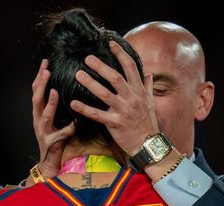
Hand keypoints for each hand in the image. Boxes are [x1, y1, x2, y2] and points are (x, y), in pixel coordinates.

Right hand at [31, 59, 74, 177]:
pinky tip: (74, 125)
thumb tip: (65, 88)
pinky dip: (67, 130)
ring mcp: (43, 131)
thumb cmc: (54, 138)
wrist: (49, 161)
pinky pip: (60, 135)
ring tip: (53, 91)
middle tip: (46, 70)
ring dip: (49, 103)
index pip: (36, 90)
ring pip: (44, 115)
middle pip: (36, 99)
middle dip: (40, 84)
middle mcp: (38, 119)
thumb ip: (56, 105)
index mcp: (39, 112)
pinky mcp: (51, 142)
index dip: (39, 76)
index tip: (45, 62)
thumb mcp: (54, 118)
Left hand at [70, 41, 158, 155]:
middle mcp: (131, 98)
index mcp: (139, 91)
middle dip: (101, 66)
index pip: (130, 67)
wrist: (148, 144)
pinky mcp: (115, 123)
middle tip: (87, 58)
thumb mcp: (150, 102)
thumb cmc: (147, 122)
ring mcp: (123, 111)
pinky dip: (85, 109)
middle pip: (115, 77)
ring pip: (104, 94)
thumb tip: (148, 73)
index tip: (111, 44)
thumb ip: (147, 86)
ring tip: (78, 74)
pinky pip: (97, 115)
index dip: (120, 54)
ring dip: (90, 83)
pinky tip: (74, 103)